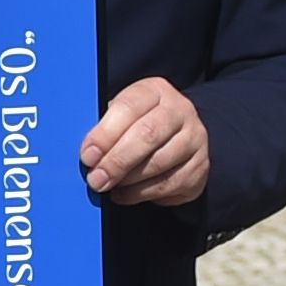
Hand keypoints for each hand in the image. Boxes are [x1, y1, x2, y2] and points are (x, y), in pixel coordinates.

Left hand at [80, 76, 209, 208]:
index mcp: (155, 91)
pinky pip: (169, 184)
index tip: (87, 156)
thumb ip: (104, 128)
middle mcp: (180, 110)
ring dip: (127, 180)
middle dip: (116, 161)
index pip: (129, 108)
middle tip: (96, 179)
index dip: (105, 134)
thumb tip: (86, 153)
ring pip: (159, 163)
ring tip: (107, 187)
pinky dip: (140, 194)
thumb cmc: (137, 126)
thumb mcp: (121, 116)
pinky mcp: (200, 166)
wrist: (178, 138)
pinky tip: (124, 194)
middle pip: (147, 135)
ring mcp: (195, 138)